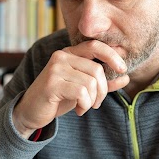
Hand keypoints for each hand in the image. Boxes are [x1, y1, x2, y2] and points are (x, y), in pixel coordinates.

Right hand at [13, 40, 129, 137]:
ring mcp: (55, 69)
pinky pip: (81, 92)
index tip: (123, 69)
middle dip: (102, 90)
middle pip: (96, 69)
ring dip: (93, 100)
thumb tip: (126, 77)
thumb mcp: (83, 88)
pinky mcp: (52, 84)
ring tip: (86, 107)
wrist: (31, 112)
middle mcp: (61, 56)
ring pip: (90, 82)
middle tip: (97, 103)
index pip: (95, 46)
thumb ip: (103, 82)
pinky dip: (85, 105)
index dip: (112, 55)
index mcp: (69, 53)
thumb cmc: (58, 98)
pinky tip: (79, 110)